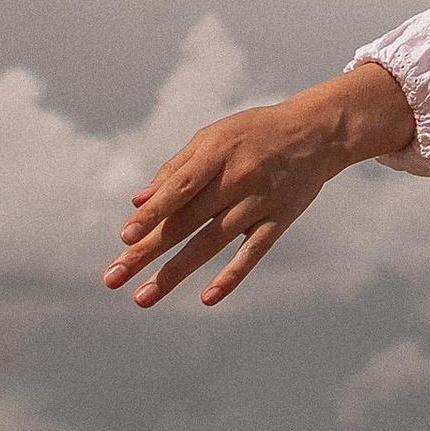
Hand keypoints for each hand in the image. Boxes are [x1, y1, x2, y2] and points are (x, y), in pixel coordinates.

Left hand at [104, 61, 414, 313]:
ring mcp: (259, 202)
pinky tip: (207, 299)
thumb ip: (175, 169)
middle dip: (145, 252)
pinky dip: (231, 276)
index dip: (151, 214)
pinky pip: (252, 253)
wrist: (317, 131)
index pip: (177, 189)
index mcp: (216, 153)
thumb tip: (136, 203)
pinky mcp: (279, 220)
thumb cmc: (254, 133)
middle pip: (185, 222)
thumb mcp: (213, 137)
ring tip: (142, 298)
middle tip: (112, 279)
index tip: (124, 238)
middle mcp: (237, 179)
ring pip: (211, 243)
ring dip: (174, 273)